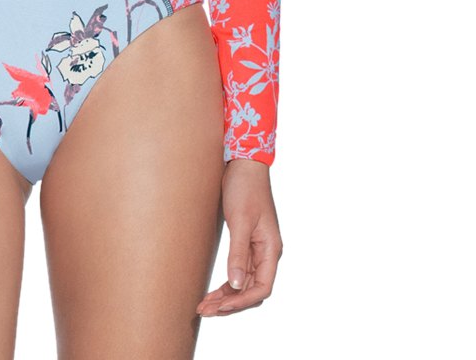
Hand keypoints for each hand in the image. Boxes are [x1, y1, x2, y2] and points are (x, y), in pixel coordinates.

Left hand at [197, 158, 281, 316]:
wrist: (244, 164)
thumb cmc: (245, 188)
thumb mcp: (240, 220)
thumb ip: (238, 253)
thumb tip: (234, 285)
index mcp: (271, 250)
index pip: (261, 288)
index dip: (241, 301)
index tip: (220, 306)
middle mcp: (266, 253)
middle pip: (251, 290)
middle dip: (229, 303)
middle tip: (204, 311)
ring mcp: (256, 249)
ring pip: (243, 283)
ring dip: (226, 296)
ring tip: (204, 306)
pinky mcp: (246, 242)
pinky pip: (238, 271)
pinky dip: (226, 283)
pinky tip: (213, 290)